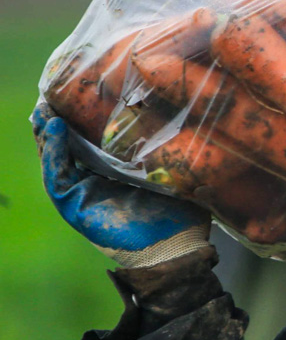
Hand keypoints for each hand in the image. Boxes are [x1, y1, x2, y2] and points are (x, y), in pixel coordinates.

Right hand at [36, 107, 211, 268]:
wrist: (178, 248)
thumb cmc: (183, 211)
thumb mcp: (177, 170)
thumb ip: (173, 146)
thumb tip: (183, 110)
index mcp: (116, 172)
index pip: (91, 140)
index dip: (81, 117)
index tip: (78, 91)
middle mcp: (95, 181)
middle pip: (67, 146)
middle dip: (57, 121)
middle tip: (53, 92)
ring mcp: (82, 194)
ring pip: (54, 158)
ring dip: (47, 133)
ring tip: (47, 107)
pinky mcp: (73, 206)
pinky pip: (56, 176)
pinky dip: (52, 152)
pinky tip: (55, 129)